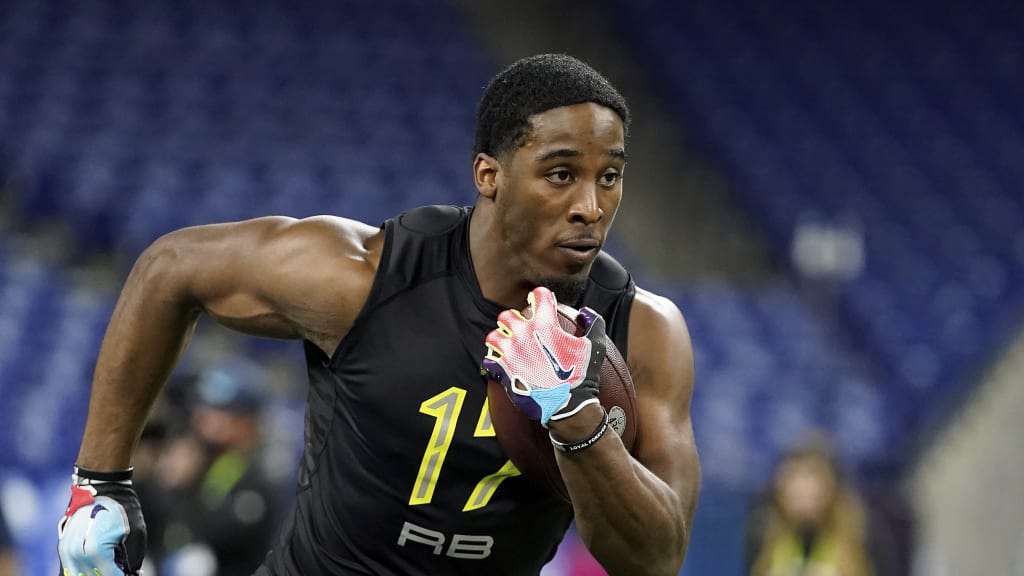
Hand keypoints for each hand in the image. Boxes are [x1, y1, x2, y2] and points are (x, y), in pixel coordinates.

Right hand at [57, 468, 145, 575]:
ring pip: (81, 575)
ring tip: (109, 565)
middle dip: (108, 573)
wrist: (100, 488)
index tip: (129, 573)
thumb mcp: (136, 533)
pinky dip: (84, 570)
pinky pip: (72, 569)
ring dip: (95, 573)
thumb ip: (132, 558)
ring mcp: (67, 551)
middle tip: (120, 569)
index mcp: (96, 550)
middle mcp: (77, 553)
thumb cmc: (121, 509)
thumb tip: (131, 574)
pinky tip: (97, 566)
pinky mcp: (63, 548)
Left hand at [482, 286, 605, 425]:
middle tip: (523, 327)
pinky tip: (503, 363)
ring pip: (494, 336)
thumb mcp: (594, 346)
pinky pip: (489, 361)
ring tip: (509, 344)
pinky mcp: (502, 372)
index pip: (538, 296)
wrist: (567, 407)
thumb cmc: (581, 376)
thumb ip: (593, 324)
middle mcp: (523, 335)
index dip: (542, 297)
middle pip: (508, 315)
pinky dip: (494, 361)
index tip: (543, 302)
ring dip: (501, 338)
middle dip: (515, 318)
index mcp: (544, 324)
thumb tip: (586, 313)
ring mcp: (510, 353)